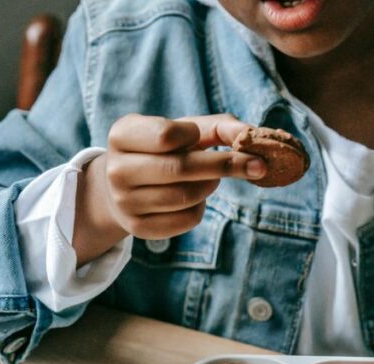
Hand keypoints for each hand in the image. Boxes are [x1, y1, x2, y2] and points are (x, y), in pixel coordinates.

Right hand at [73, 113, 264, 264]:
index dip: (192, 136)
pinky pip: (185, 219)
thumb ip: (218, 126)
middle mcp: (117, 170)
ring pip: (186, 196)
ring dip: (211, 185)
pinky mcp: (138, 228)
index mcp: (122, 135)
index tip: (200, 138)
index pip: (166, 135)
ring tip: (212, 178)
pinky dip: (201, 207)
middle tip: (256, 164)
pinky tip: (195, 198)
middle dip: (225, 165)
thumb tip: (250, 135)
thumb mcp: (182, 130)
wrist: (123, 187)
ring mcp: (125, 202)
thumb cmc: (162, 150)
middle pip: (181, 169)